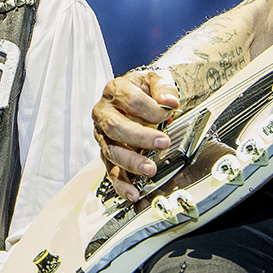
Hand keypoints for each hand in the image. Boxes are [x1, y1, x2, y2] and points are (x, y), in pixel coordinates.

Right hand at [92, 69, 179, 199]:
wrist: (135, 97)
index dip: (150, 108)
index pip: (129, 100)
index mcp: (115, 91)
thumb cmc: (144, 90)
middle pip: (115, 126)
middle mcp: (104, 113)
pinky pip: (111, 171)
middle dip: (139, 136)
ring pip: (112, 151)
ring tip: (149, 169)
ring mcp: (103, 136)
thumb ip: (163, 87)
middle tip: (162, 142)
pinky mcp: (107, 154)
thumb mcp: (155, 79)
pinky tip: (133, 193)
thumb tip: (168, 101)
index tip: (167, 113)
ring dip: (131, 162)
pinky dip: (122, 184)